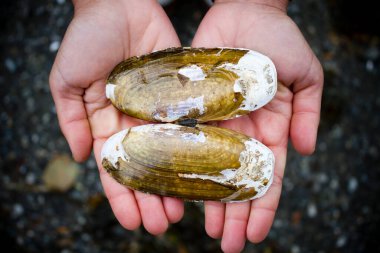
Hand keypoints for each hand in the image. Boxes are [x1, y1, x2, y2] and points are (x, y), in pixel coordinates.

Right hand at [49, 0, 183, 234]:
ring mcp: (160, 110)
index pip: (116, 168)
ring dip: (175, 183)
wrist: (118, 4)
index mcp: (107, 123)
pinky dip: (196, 148)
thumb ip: (70, 119)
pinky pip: (190, 124)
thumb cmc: (87, 39)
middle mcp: (136, 122)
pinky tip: (203, 172)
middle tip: (162, 224)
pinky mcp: (181, 94)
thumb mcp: (67, 81)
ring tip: (182, 211)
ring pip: (171, 153)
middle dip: (152, 198)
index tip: (131, 221)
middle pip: (146, 167)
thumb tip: (82, 158)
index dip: (122, 196)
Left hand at [192, 0, 322, 251]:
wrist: (245, 11)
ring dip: (206, 200)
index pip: (266, 176)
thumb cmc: (278, 39)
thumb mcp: (306, 74)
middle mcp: (240, 131)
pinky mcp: (191, 107)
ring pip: (208, 168)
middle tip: (225, 243)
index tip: (255, 234)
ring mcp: (214, 121)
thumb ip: (308, 112)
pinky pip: (184, 139)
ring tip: (202, 229)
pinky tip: (175, 189)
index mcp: (269, 129)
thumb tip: (306, 151)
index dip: (263, 207)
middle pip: (235, 180)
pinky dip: (179, 164)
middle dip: (232, 213)